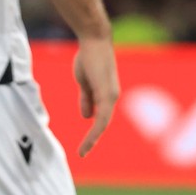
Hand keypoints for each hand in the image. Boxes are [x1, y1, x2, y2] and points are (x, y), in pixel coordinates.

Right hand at [73, 37, 119, 156]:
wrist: (93, 41)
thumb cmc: (89, 58)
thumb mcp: (85, 82)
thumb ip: (87, 98)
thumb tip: (87, 116)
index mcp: (107, 94)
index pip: (102, 117)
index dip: (94, 132)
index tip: (84, 145)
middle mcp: (112, 96)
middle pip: (103, 123)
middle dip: (93, 139)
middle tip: (83, 153)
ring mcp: (111, 95)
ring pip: (103, 123)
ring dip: (93, 138)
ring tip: (83, 151)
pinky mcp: (106, 93)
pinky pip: (101, 117)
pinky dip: (94, 130)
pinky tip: (88, 139)